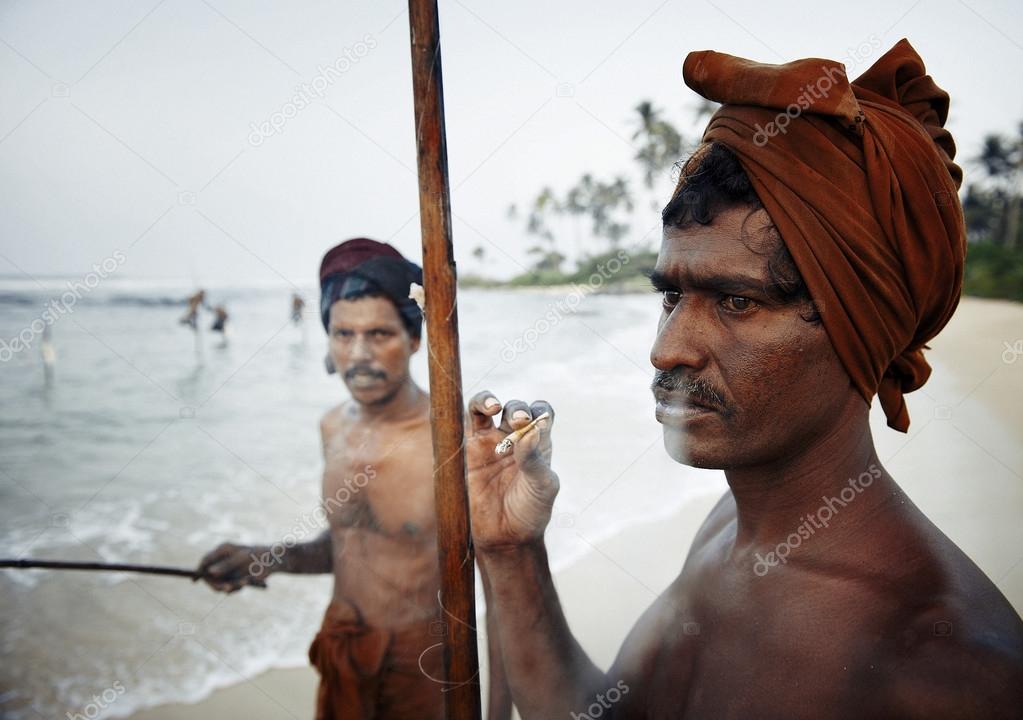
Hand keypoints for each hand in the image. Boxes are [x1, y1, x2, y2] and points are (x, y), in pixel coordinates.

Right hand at [195, 542, 269, 592]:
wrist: (273, 561)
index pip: (205, 560)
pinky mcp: (233, 577)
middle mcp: (222, 559)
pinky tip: (246, 581)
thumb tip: (210, 572)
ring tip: (244, 582)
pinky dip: (236, 587)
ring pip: (219, 583)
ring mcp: (227, 569)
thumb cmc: (257, 555)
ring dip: (229, 586)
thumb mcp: (241, 559)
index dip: (198, 570)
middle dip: (216, 583)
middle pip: (209, 575)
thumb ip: (225, 566)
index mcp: (222, 550)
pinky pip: (228, 586)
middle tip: (226, 588)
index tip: (195, 580)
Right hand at [466, 392, 558, 551]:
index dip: (540, 411)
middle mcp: (515, 438)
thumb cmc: (530, 512)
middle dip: (518, 409)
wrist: (505, 537)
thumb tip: (529, 430)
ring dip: (490, 401)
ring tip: (494, 407)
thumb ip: (535, 460)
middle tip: (520, 420)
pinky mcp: (470, 449)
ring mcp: (491, 442)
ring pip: (488, 408)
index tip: (539, 423)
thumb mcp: (542, 487)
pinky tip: (485, 410)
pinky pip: (470, 421)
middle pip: (516, 408)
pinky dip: (476, 409)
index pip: (541, 413)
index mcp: (538, 443)